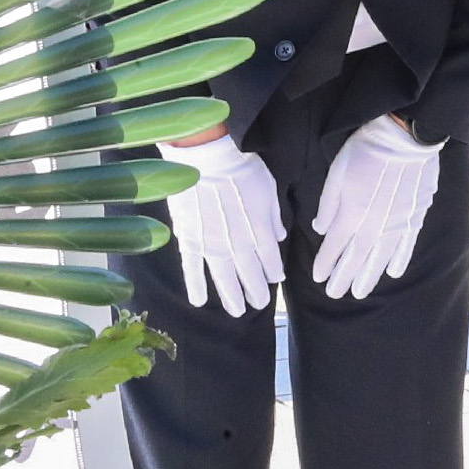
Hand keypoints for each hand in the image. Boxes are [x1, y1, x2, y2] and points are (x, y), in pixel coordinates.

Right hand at [162, 135, 284, 317]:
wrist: (206, 157)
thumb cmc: (240, 168)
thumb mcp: (268, 188)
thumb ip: (273, 216)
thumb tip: (278, 237)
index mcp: (260, 229)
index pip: (270, 259)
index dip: (273, 272)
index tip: (275, 280)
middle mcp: (238, 242)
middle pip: (249, 274)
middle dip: (255, 291)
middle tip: (258, 305)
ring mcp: (212, 244)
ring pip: (224, 277)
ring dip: (231, 295)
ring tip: (237, 311)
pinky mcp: (190, 239)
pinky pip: (192, 268)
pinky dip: (196, 284)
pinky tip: (199, 301)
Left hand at [310, 114, 443, 299]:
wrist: (405, 136)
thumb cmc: (366, 150)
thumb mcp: (337, 172)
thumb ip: (328, 204)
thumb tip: (321, 229)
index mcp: (351, 212)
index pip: (334, 246)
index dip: (326, 263)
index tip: (318, 277)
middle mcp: (374, 224)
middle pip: (356, 257)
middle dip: (344, 277)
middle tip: (335, 294)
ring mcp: (398, 222)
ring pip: (381, 257)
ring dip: (369, 276)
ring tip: (359, 292)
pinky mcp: (416, 215)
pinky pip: (407, 244)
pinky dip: (399, 259)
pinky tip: (393, 272)